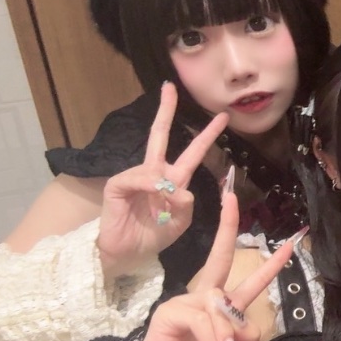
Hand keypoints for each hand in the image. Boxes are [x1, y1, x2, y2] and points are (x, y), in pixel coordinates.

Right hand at [98, 82, 229, 278]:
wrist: (127, 252)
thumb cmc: (154, 235)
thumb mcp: (180, 222)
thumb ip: (185, 206)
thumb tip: (181, 189)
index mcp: (173, 180)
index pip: (191, 152)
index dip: (205, 135)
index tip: (222, 117)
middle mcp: (155, 173)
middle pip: (160, 136)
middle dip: (165, 111)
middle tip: (170, 88)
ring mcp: (135, 177)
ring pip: (154, 168)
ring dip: (162, 188)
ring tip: (160, 210)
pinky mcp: (117, 185)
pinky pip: (136, 179)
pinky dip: (147, 187)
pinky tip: (153, 194)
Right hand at [116, 190, 302, 340]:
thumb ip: (248, 337)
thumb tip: (242, 319)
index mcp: (223, 307)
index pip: (248, 280)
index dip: (269, 264)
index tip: (289, 243)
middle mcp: (204, 298)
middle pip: (219, 258)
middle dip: (227, 227)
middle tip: (231, 198)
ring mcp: (184, 301)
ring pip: (220, 305)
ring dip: (226, 335)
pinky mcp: (169, 312)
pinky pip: (202, 318)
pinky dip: (212, 338)